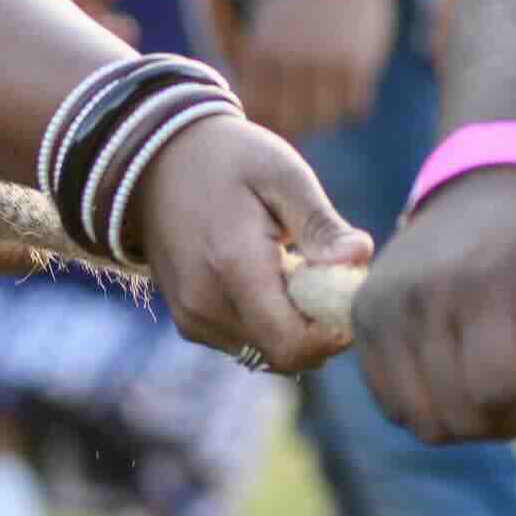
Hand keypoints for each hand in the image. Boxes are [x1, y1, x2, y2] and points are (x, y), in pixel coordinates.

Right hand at [126, 111, 366, 374]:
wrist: (156, 160)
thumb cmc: (229, 159)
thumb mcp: (282, 174)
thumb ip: (321, 224)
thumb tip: (360, 259)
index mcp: (234, 267)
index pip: (294, 344)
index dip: (333, 333)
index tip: (347, 293)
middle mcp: (207, 305)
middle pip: (285, 355)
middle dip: (317, 329)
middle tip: (324, 277)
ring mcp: (193, 318)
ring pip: (266, 352)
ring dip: (292, 326)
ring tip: (290, 270)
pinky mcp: (188, 322)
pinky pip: (244, 342)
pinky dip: (266, 322)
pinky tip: (265, 279)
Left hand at [233, 0, 395, 144]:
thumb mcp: (264, 23)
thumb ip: (253, 65)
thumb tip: (253, 115)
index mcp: (261, 48)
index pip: (260, 109)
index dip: (270, 122)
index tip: (280, 121)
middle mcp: (291, 58)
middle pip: (293, 121)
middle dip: (299, 126)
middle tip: (306, 119)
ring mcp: (326, 62)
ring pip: (325, 119)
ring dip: (326, 118)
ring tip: (326, 103)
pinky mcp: (359, 63)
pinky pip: (354, 109)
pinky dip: (351, 107)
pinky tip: (347, 90)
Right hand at [354, 160, 515, 451]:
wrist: (488, 186)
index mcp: (483, 279)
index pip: (496, 388)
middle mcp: (421, 291)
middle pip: (458, 414)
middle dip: (504, 420)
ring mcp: (383, 305)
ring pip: (422, 420)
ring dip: (466, 422)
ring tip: (495, 384)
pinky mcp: (362, 317)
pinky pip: (392, 403)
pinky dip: (428, 408)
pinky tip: (460, 377)